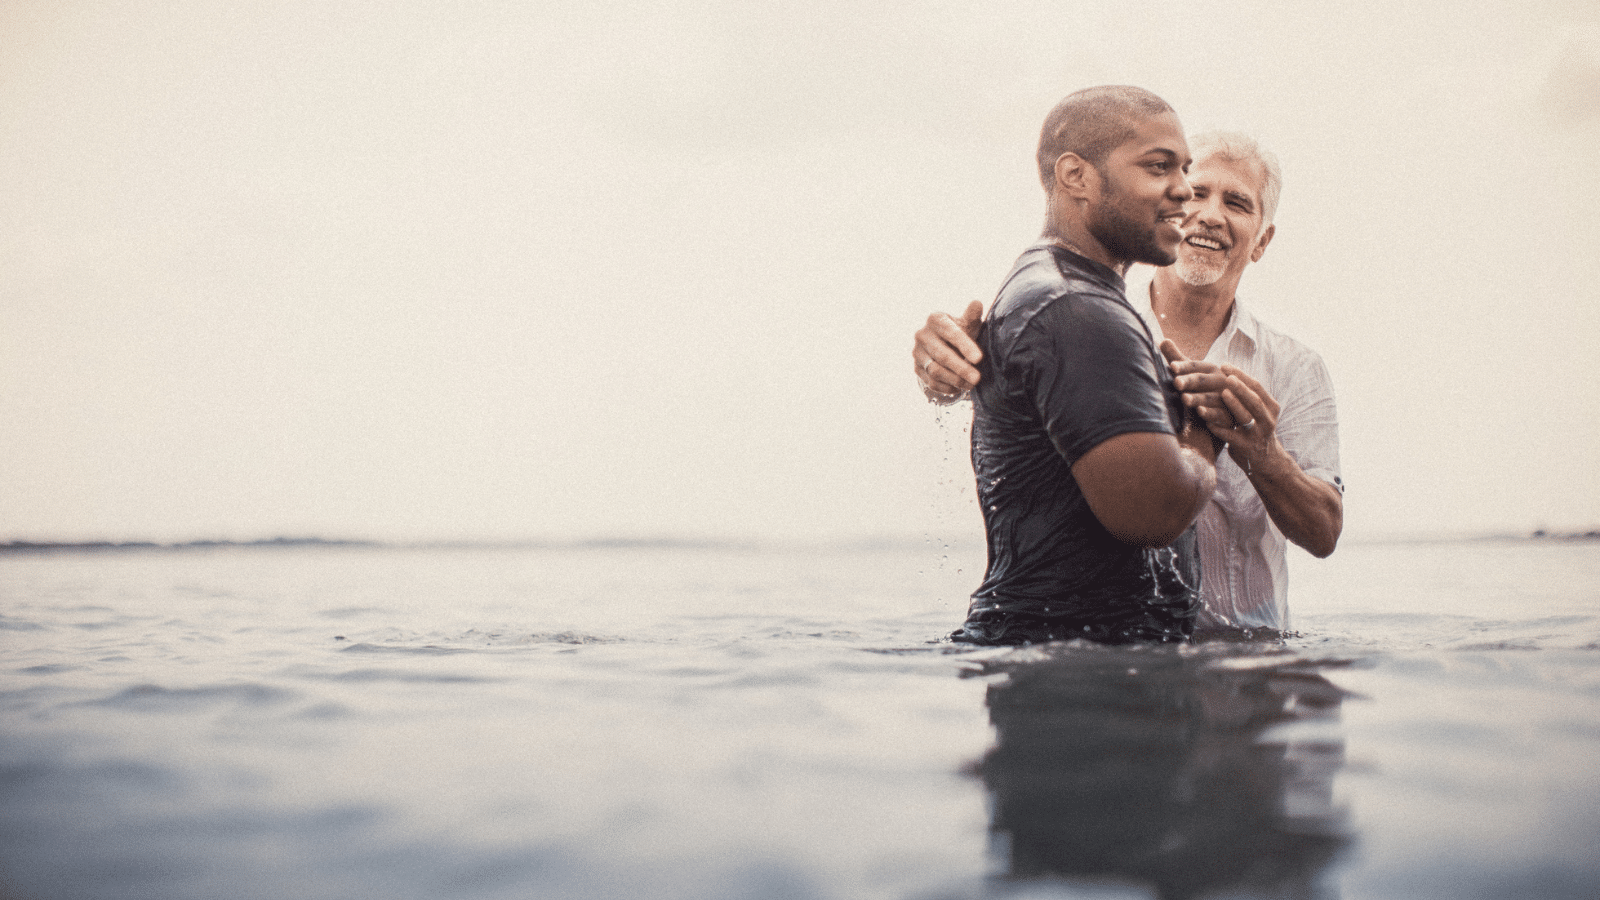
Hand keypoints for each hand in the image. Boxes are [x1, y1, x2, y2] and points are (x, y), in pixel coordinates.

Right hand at [913, 300, 983, 398]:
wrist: (943, 344)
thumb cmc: (960, 332)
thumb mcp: (967, 323)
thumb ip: (972, 316)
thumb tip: (977, 303)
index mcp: (936, 319)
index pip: (951, 333)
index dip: (965, 346)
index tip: (979, 359)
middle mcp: (922, 334)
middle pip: (942, 355)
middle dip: (961, 369)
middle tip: (977, 379)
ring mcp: (917, 352)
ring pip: (935, 370)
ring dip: (954, 380)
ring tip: (971, 385)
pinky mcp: (916, 367)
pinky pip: (930, 381)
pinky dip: (945, 387)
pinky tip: (958, 389)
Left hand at [1159, 340, 1224, 458]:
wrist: (1231, 404)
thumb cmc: (1205, 385)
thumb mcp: (1192, 371)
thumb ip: (1177, 358)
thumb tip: (1162, 340)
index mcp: (1209, 368)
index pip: (1194, 366)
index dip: (1183, 366)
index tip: (1172, 366)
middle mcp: (1219, 381)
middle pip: (1201, 380)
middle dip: (1189, 381)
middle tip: (1176, 382)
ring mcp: (1225, 398)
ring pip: (1209, 398)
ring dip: (1197, 398)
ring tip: (1185, 399)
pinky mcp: (1228, 414)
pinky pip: (1219, 414)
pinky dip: (1210, 414)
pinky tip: (1200, 413)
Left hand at [1169, 354, 1282, 469]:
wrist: (1265, 461)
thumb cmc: (1255, 429)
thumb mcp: (1258, 412)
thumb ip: (1248, 395)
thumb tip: (1227, 372)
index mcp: (1270, 407)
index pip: (1256, 387)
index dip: (1241, 375)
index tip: (1224, 365)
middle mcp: (1267, 420)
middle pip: (1255, 400)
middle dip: (1241, 388)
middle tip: (1226, 377)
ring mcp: (1257, 434)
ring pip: (1246, 417)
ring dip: (1234, 404)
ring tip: (1222, 393)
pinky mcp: (1246, 448)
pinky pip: (1232, 437)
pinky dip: (1221, 429)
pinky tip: (1209, 422)